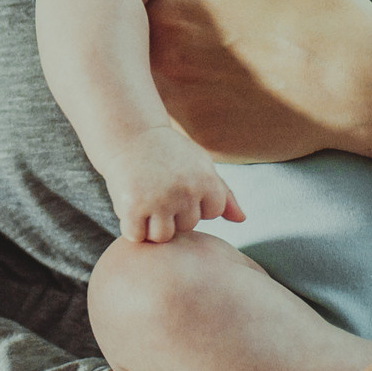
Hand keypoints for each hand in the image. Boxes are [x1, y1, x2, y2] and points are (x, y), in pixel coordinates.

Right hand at [105, 127, 244, 242]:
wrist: (130, 134)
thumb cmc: (169, 152)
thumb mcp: (201, 165)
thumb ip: (224, 194)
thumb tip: (241, 219)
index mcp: (207, 181)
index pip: (211, 214)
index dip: (195, 201)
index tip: (181, 183)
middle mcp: (185, 191)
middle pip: (186, 227)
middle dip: (173, 212)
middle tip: (158, 187)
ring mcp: (158, 200)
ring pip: (162, 236)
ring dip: (151, 224)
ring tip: (146, 199)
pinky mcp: (133, 207)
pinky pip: (136, 235)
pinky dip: (131, 227)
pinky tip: (130, 205)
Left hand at [145, 0, 371, 174]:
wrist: (365, 84)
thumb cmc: (320, 7)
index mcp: (169, 15)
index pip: (141, 0)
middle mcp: (163, 71)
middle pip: (144, 48)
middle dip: (166, 37)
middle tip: (210, 30)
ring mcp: (184, 116)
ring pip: (162, 88)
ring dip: (179, 76)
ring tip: (222, 62)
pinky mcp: (209, 148)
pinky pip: (189, 123)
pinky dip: (203, 109)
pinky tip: (235, 93)